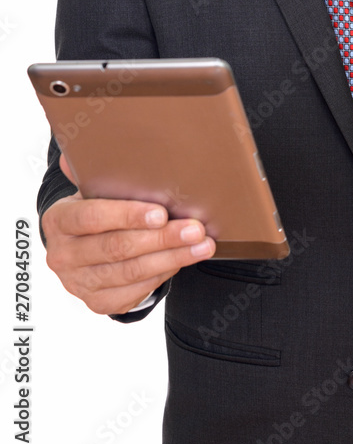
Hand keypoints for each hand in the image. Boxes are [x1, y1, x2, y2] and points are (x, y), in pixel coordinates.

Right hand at [41, 153, 215, 314]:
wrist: (82, 246)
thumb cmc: (96, 209)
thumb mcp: (91, 187)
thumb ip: (94, 168)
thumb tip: (92, 140)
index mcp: (59, 220)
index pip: (92, 218)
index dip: (128, 216)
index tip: (161, 213)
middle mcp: (63, 255)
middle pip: (117, 247)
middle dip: (162, 238)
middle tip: (195, 228)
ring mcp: (79, 283)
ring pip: (131, 272)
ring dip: (172, 258)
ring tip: (202, 245)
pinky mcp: (97, 302)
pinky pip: (135, 290)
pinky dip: (163, 275)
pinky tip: (184, 259)